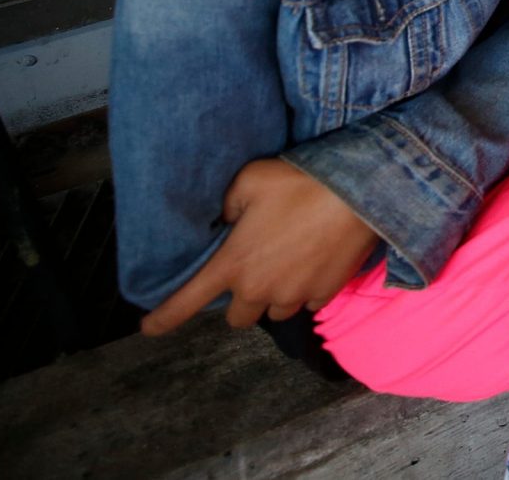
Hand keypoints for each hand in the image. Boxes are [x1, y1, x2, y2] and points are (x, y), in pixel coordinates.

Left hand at [142, 159, 377, 333]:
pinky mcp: (325, 293)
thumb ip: (227, 204)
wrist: (360, 191)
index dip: (163, 319)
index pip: (186, 302)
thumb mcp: (250, 180)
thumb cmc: (299, 182)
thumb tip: (224, 219)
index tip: (148, 329)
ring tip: (286, 267)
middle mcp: (259, 288)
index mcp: (233, 264)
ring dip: (273, 297)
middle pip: (237, 318)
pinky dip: (305, 292)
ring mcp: (294, 294)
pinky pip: (307, 303)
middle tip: (251, 272)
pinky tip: (312, 265)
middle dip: (240, 300)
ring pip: (273, 312)